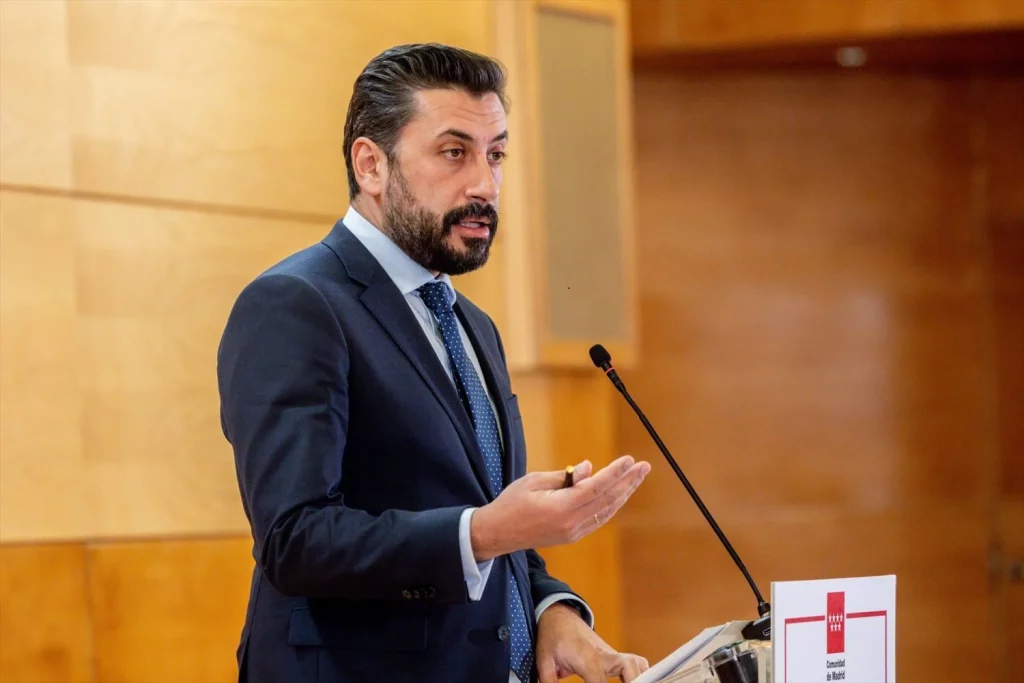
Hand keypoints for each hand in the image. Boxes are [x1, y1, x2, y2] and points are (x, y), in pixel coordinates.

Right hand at [470, 455, 649, 560]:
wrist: (498, 533)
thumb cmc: (512, 502)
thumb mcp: (534, 481)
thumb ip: (564, 476)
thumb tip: (589, 468)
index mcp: (562, 508)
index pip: (596, 488)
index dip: (615, 473)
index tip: (630, 460)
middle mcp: (572, 523)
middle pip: (608, 501)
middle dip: (628, 482)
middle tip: (644, 466)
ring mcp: (573, 532)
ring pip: (606, 512)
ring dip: (623, 494)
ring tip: (636, 478)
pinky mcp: (572, 536)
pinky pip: (598, 519)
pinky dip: (610, 505)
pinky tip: (619, 494)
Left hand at [536, 603, 649, 682]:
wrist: (559, 617)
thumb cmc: (552, 638)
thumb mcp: (544, 661)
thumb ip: (548, 681)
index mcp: (586, 658)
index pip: (600, 682)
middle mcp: (604, 655)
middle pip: (629, 668)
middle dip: (633, 681)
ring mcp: (611, 654)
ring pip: (637, 663)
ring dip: (640, 677)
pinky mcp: (614, 656)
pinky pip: (635, 663)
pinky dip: (640, 673)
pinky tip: (633, 682)